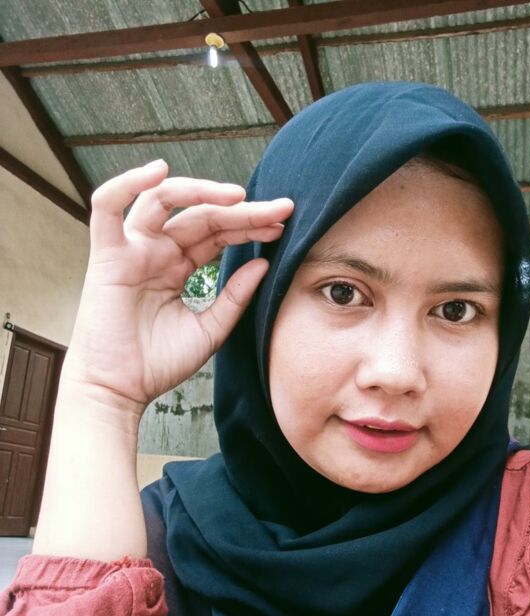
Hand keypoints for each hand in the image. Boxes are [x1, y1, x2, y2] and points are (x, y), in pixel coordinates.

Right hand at [62, 159, 292, 413]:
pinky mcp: (106, 254)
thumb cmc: (159, 363)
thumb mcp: (211, 329)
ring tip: (237, 196)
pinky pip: (107, 206)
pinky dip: (127, 183)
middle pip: (201, 215)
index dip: (250, 226)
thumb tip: (263, 264)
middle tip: (280, 209)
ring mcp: (131, 250)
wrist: (121, 390)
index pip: (218, 234)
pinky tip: (157, 170)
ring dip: (200, 191)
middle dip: (242, 210)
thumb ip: (235, 296)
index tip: (282, 225)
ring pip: (162, 201)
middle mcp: (156, 252)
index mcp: (178, 267)